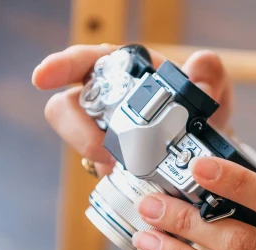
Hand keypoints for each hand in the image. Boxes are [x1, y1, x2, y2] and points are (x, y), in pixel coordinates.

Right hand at [32, 44, 234, 175]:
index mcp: (124, 72)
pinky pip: (97, 171)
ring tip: (124, 168)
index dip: (61, 66)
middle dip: (80, 131)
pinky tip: (133, 183)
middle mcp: (105, 100)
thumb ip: (209, 76)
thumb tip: (200, 66)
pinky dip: (112, 178)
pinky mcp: (106, 163)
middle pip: (67, 107)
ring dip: (95, 157)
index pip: (84, 61)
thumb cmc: (201, 115)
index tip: (43, 78)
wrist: (207, 157)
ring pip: (77, 141)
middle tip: (108, 152)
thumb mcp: (212, 94)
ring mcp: (101, 134)